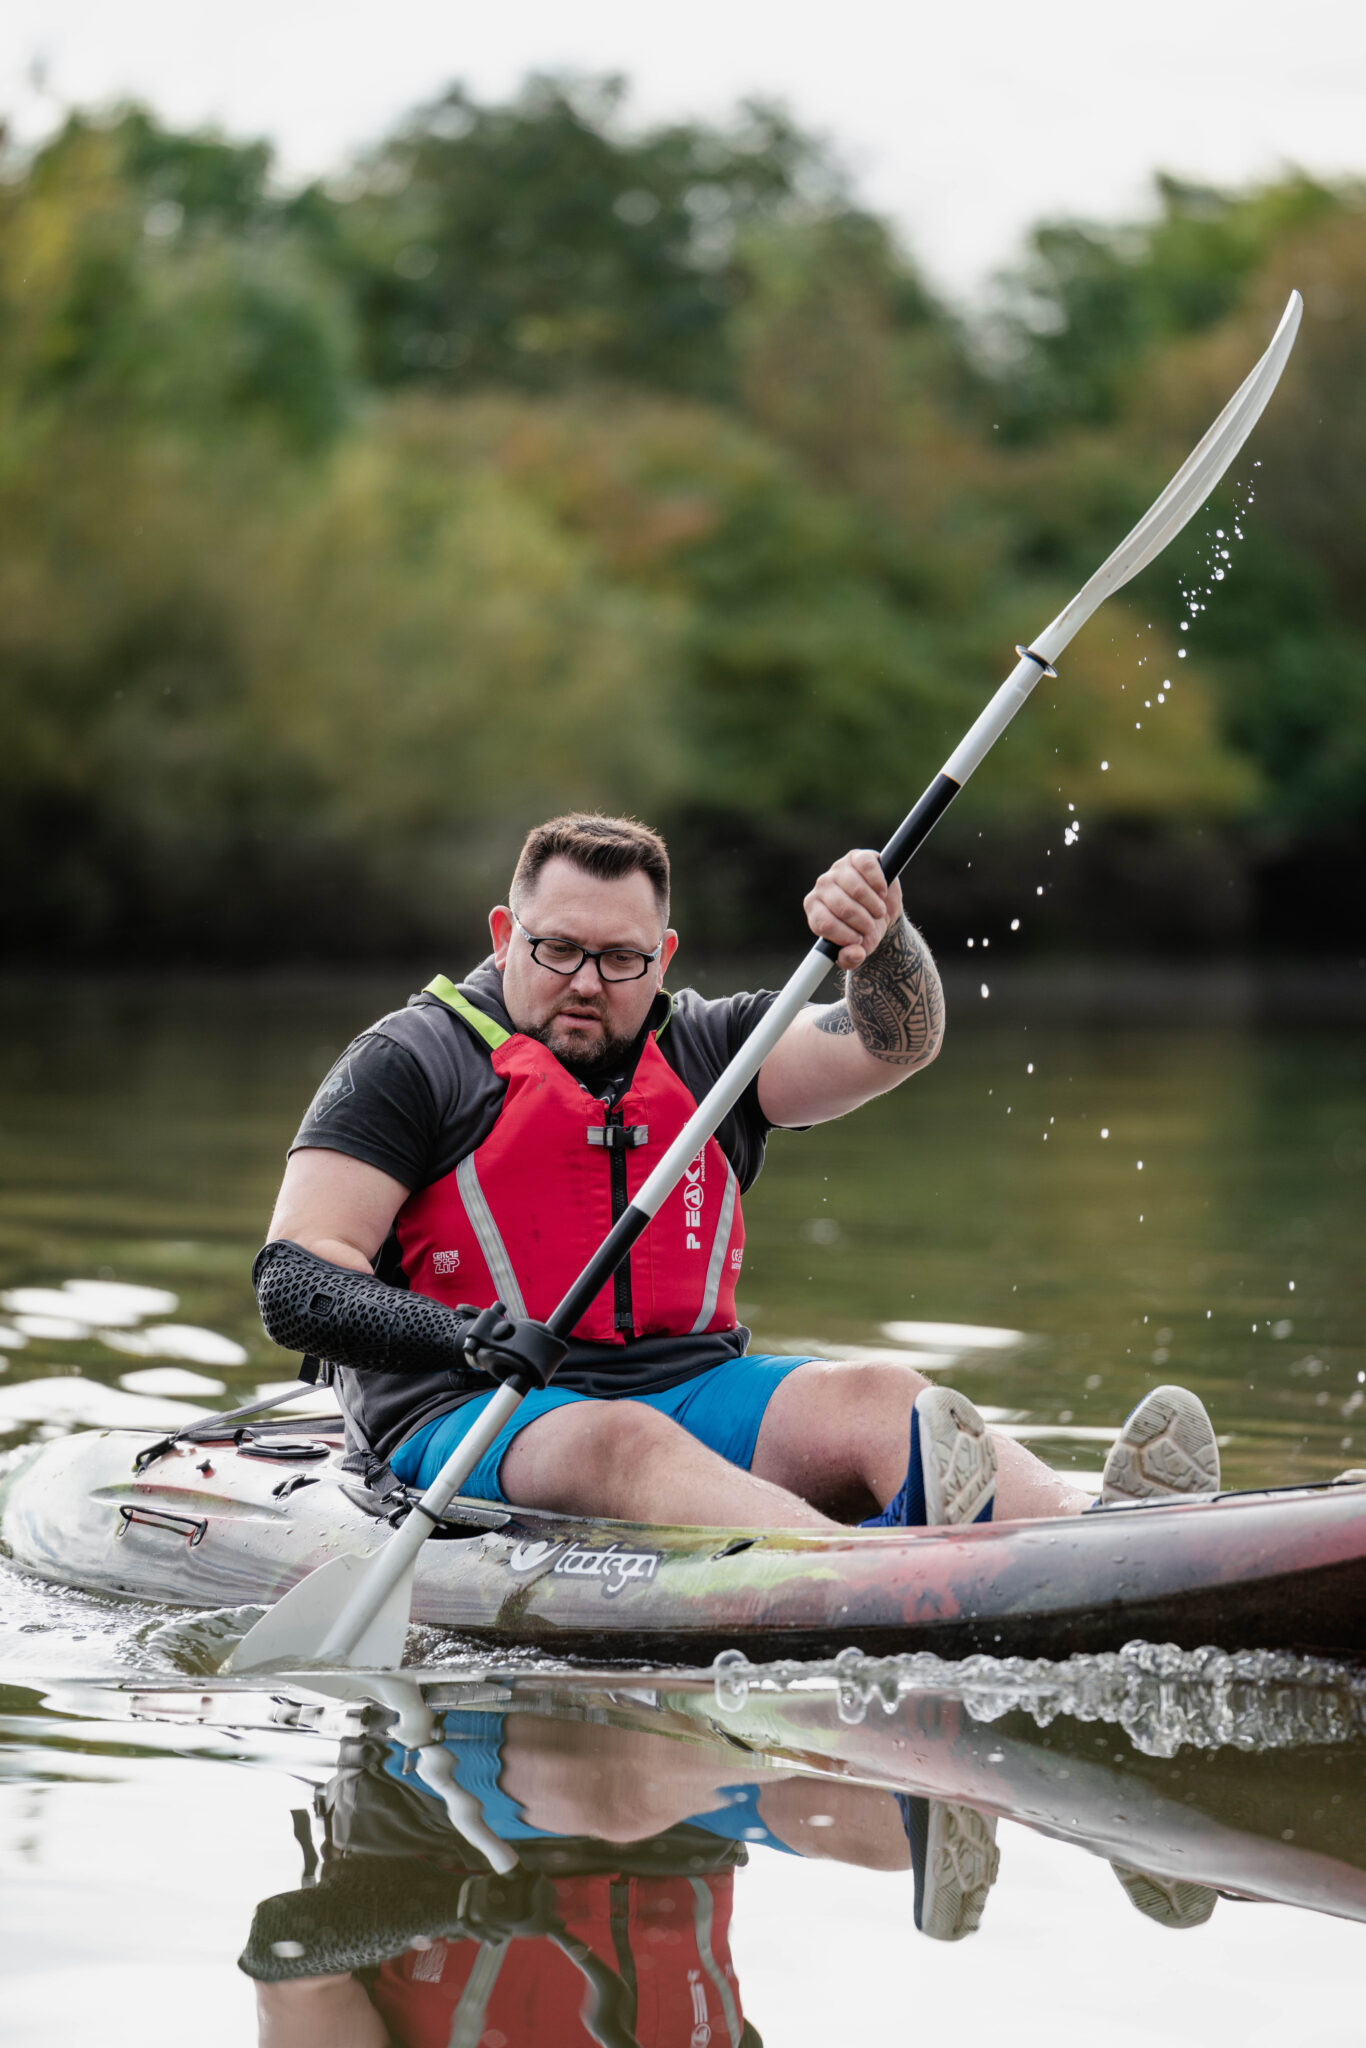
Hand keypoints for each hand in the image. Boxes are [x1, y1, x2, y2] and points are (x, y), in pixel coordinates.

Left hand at [803, 851, 902, 969]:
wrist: (882, 911)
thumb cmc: (863, 931)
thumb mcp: (857, 950)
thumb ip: (850, 958)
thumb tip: (853, 954)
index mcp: (814, 908)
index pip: (823, 923)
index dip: (845, 936)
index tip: (858, 941)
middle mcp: (822, 886)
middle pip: (842, 907)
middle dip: (863, 922)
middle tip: (871, 925)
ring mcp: (839, 869)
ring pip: (857, 889)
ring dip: (874, 907)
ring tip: (877, 912)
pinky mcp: (857, 857)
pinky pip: (868, 868)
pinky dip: (879, 885)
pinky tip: (882, 893)